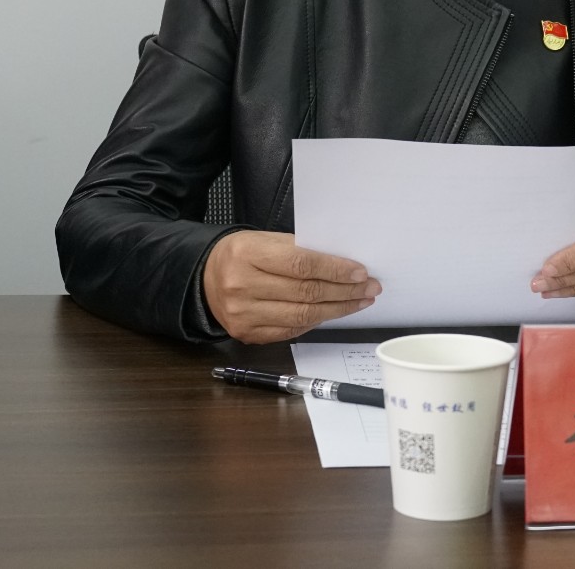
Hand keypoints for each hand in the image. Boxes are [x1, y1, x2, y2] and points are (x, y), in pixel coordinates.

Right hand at [203, 230, 380, 343]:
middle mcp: (242, 286)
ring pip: (302, 315)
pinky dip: (316, 321)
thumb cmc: (242, 254)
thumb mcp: (265, 239)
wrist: (205, 278)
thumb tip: (343, 264)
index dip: (335, 270)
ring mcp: (243, 314)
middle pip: (306, 292)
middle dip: (344, 291)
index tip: (360, 272)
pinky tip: (332, 312)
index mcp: (248, 254)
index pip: (301, 264)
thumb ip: (299, 250)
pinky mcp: (247, 333)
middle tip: (369, 287)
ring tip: (359, 301)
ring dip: (337, 309)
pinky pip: (291, 330)